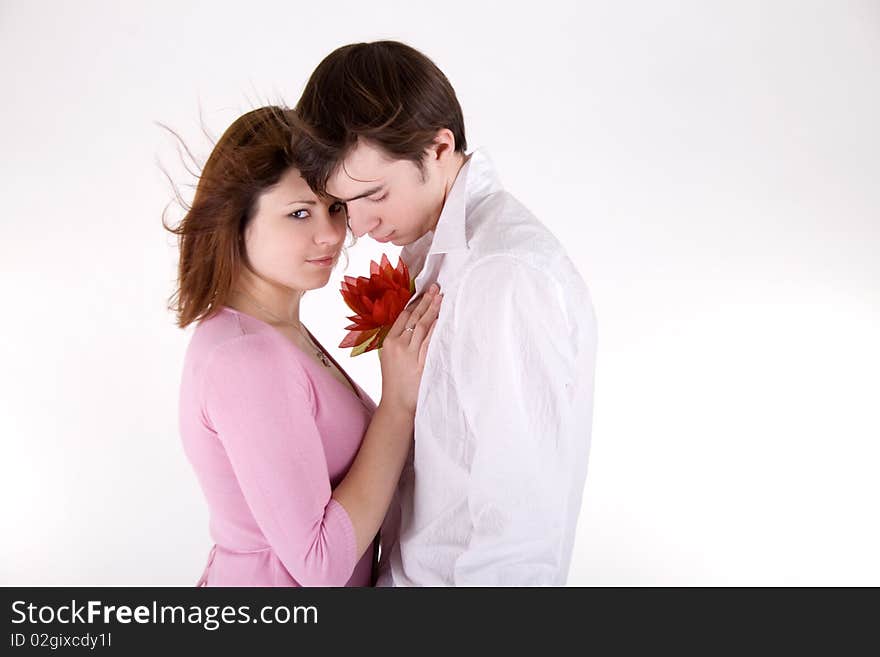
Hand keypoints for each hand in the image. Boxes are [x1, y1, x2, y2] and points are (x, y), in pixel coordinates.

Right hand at [379, 283, 442, 413]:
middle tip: (436, 288)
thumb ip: (397, 342)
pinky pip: (429, 341)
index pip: (402, 317)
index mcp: (388, 342)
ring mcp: (409, 354)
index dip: (414, 303)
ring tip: (441, 297)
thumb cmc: (394, 382)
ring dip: (433, 310)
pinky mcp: (421, 363)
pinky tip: (441, 318)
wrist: (396, 403)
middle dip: (426, 301)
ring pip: (422, 326)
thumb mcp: (388, 358)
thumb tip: (410, 327)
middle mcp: (398, 345)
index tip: (423, 293)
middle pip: (413, 318)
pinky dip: (435, 328)